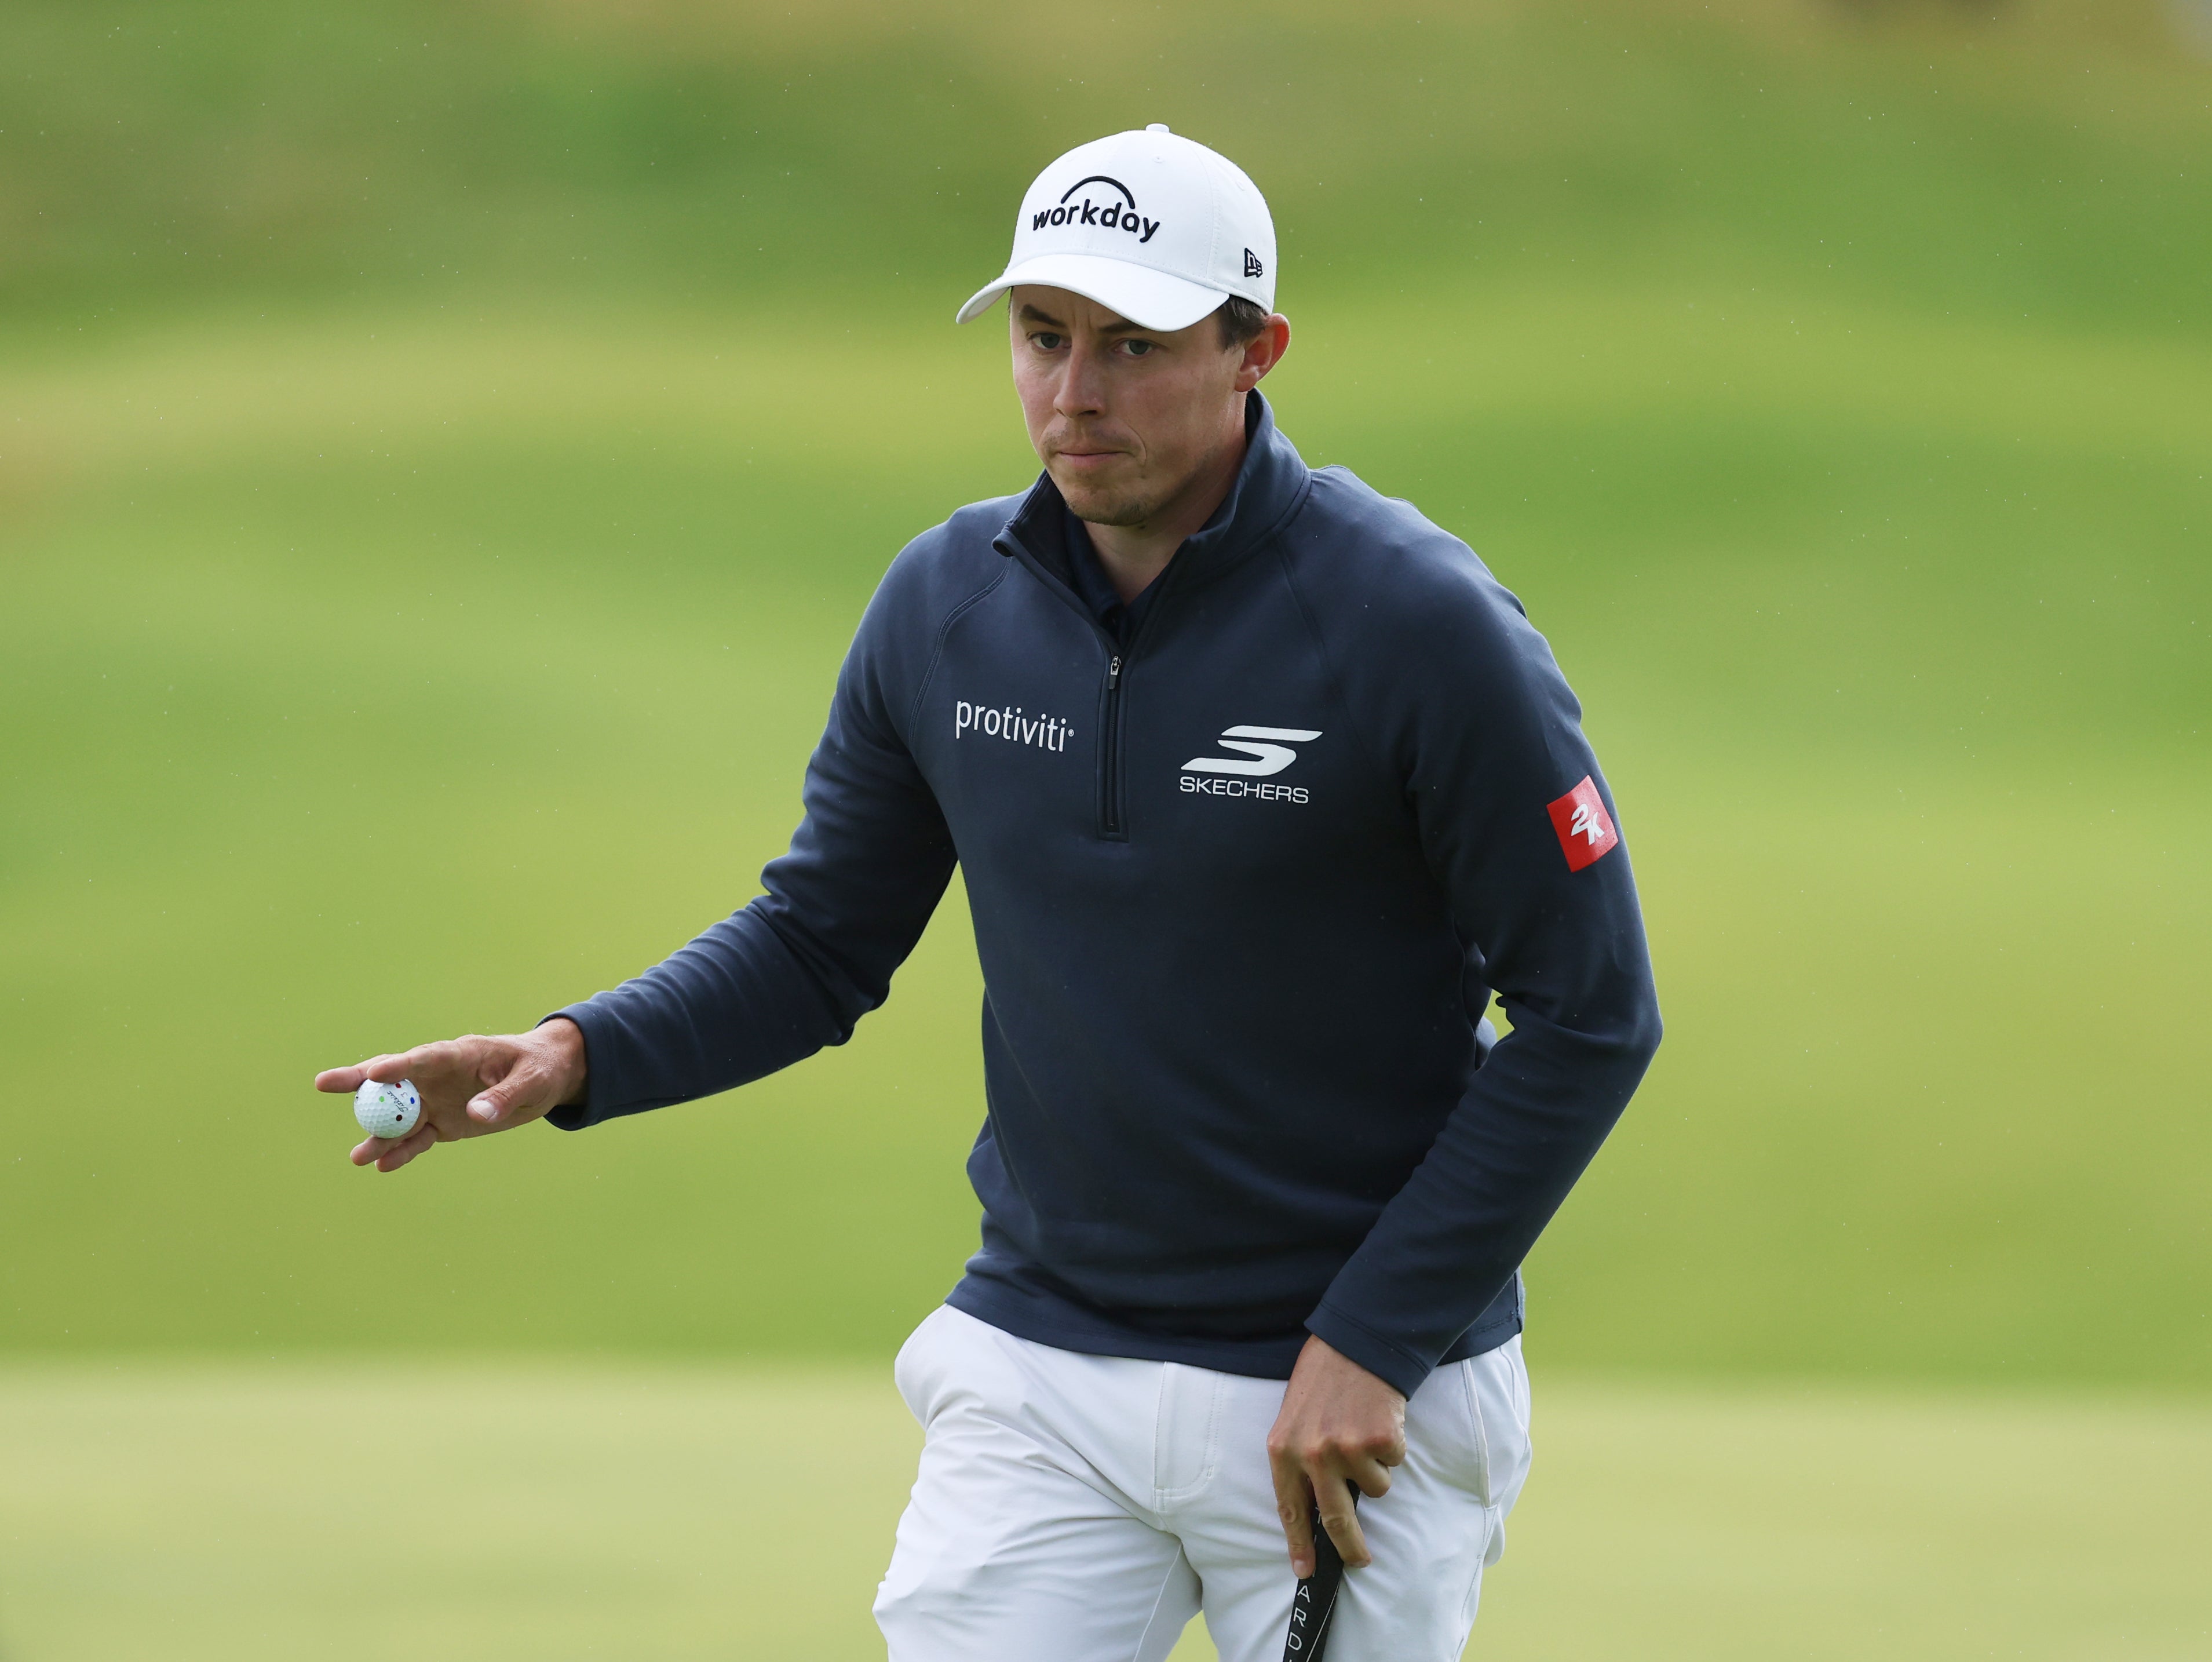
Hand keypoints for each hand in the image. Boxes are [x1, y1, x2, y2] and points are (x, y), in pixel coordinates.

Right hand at [313, 1019, 586, 1172]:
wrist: (546, 1077)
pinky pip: (417, 1139)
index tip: (372, 1072)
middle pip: (393, 1079)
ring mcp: (437, 1100)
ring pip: (399, 1116)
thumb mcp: (532, 1081)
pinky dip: (402, 1152)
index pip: (422, 1057)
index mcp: (459, 1054)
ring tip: (359, 1157)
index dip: (397, 1064)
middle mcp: (438, 1076)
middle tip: (323, 1083)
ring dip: (379, 1134)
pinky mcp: (442, 1124)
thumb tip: (476, 1115)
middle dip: (358, 1082)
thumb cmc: (539, 1068)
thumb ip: (504, 1096)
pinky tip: (383, 1165)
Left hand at [1265, 1334, 1406, 1575]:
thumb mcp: (1293, 1417)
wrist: (1357, 1340)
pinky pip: (1394, 1463)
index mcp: (1283, 1449)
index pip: (1289, 1509)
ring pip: (1375, 1488)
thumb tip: (1316, 1506)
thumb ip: (1300, 1459)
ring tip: (1366, 1430)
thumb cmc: (1323, 1378)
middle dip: (1349, 1546)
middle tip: (1359, 1560)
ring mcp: (1346, 1449)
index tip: (1304, 1572)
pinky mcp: (1379, 1442)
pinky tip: (1381, 1419)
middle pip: (1334, 1519)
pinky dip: (1393, 1447)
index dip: (1297, 1544)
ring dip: (1376, 1468)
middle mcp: (1312, 1454)